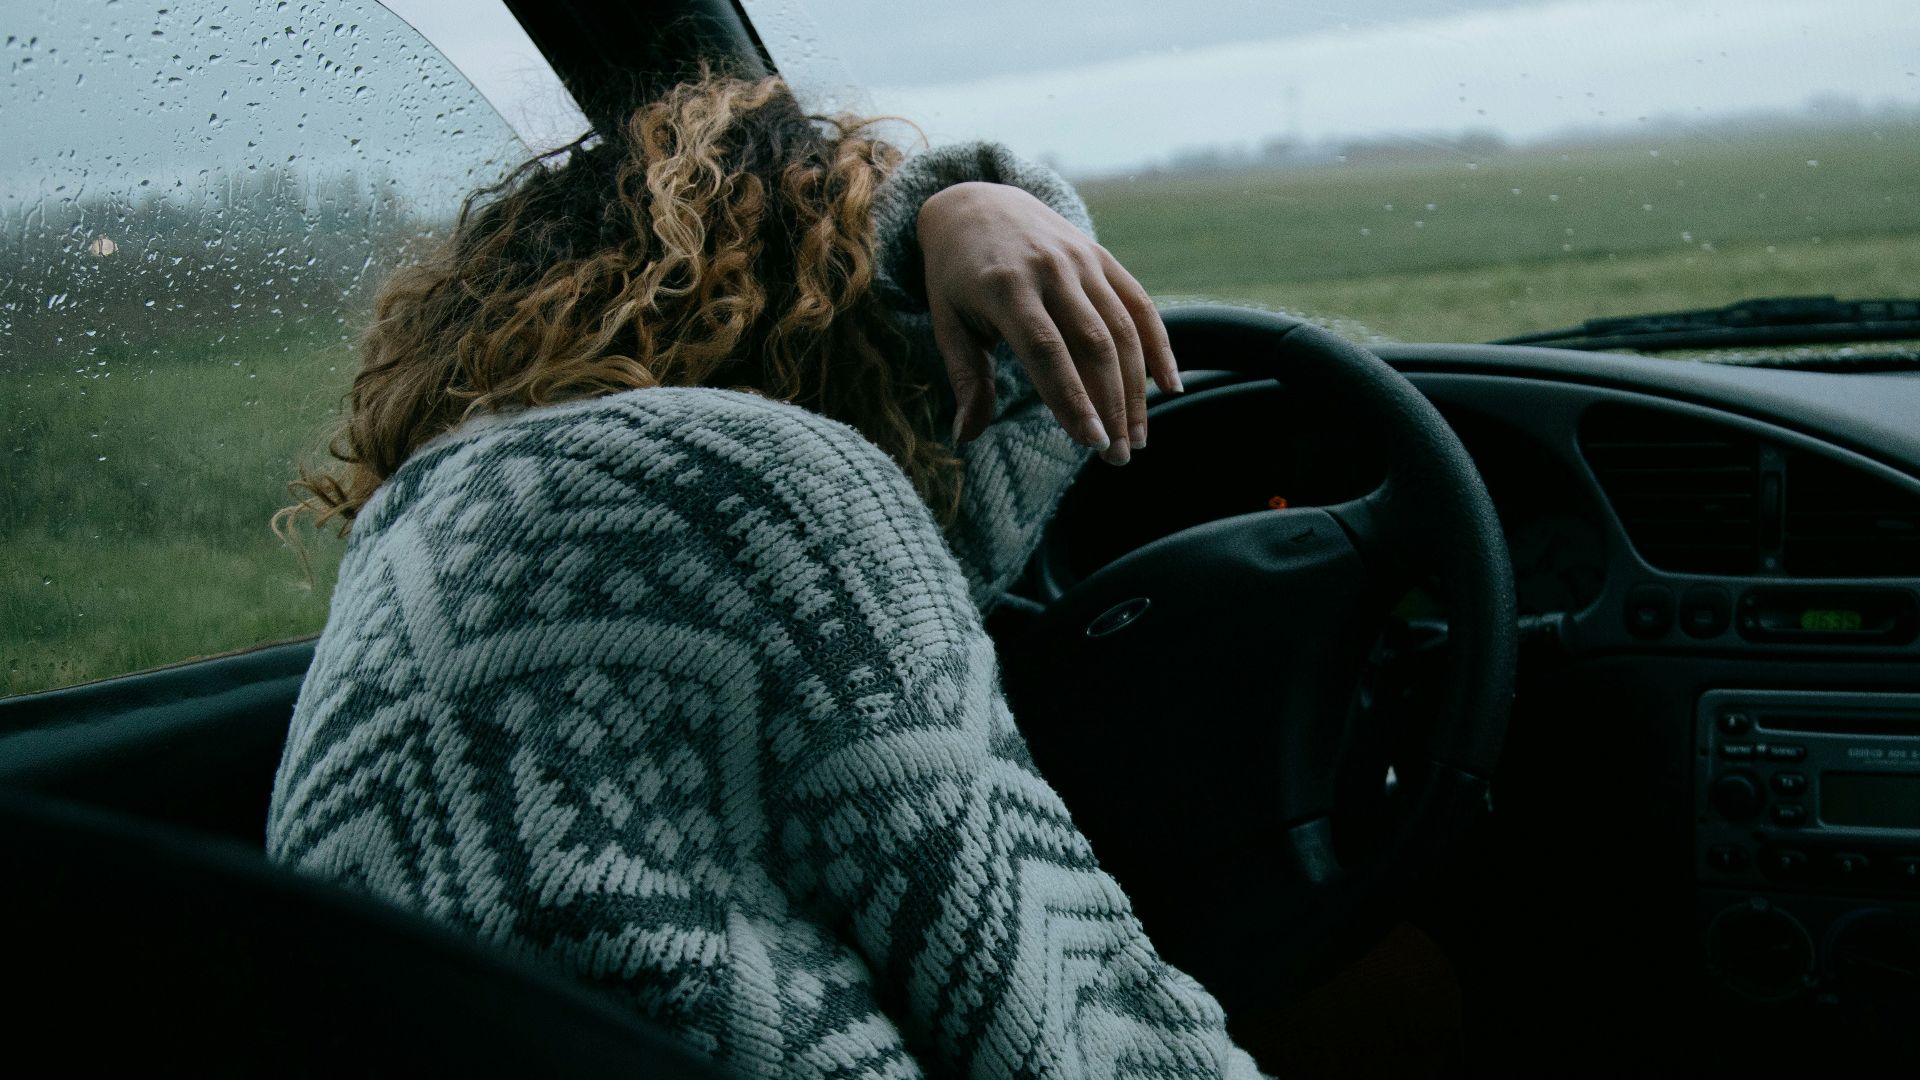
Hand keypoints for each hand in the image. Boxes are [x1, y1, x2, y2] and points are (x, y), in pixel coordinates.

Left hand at [916, 182, 1180, 464]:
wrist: (975, 203)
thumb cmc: (956, 277)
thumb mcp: (948, 323)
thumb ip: (966, 379)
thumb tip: (965, 437)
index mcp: (1004, 287)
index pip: (1046, 351)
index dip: (1072, 398)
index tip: (1092, 442)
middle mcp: (1048, 270)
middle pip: (1093, 344)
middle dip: (1112, 405)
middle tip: (1118, 457)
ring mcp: (1080, 260)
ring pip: (1122, 328)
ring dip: (1136, 388)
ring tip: (1139, 437)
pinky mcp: (1102, 257)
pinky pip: (1139, 304)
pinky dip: (1159, 345)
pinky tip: (1169, 386)